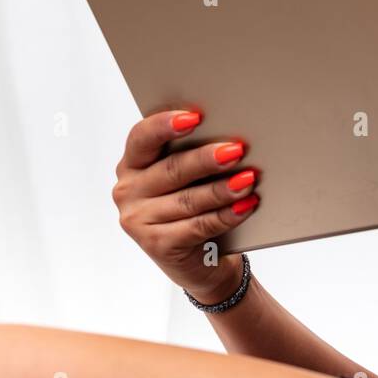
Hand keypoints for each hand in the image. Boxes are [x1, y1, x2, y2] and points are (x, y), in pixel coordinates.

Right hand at [111, 108, 258, 301]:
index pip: (141, 137)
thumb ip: (194, 154)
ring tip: (249, 180)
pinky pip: (197, 226)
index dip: (165, 125)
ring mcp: (138, 220)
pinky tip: (245, 206)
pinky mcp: (156, 244)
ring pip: (187, 200)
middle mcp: (128, 190)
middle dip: (206, 159)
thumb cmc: (196, 206)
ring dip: (222, 189)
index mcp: (133, 164)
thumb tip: (229, 136)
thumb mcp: (189, 178)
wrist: (199, 260)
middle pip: (171, 169)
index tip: (195, 116)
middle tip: (236, 150)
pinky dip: (225, 216)